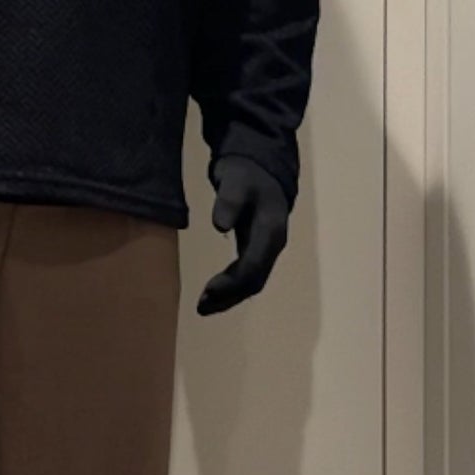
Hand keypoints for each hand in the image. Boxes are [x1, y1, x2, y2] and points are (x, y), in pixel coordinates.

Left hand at [196, 154, 289, 315]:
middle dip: (229, 296)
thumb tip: (220, 226)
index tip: (208, 290)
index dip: (232, 283)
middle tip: (201, 306)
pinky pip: (247, 276)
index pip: (253, 267)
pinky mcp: (257, 249)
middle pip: (254, 281)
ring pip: (252, 283)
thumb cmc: (245, 174)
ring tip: (203, 306)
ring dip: (229, 297)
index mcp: (271, 232)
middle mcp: (273, 246)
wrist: (259, 169)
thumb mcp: (236, 180)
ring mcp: (267, 249)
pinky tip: (213, 293)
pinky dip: (231, 288)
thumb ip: (229, 200)